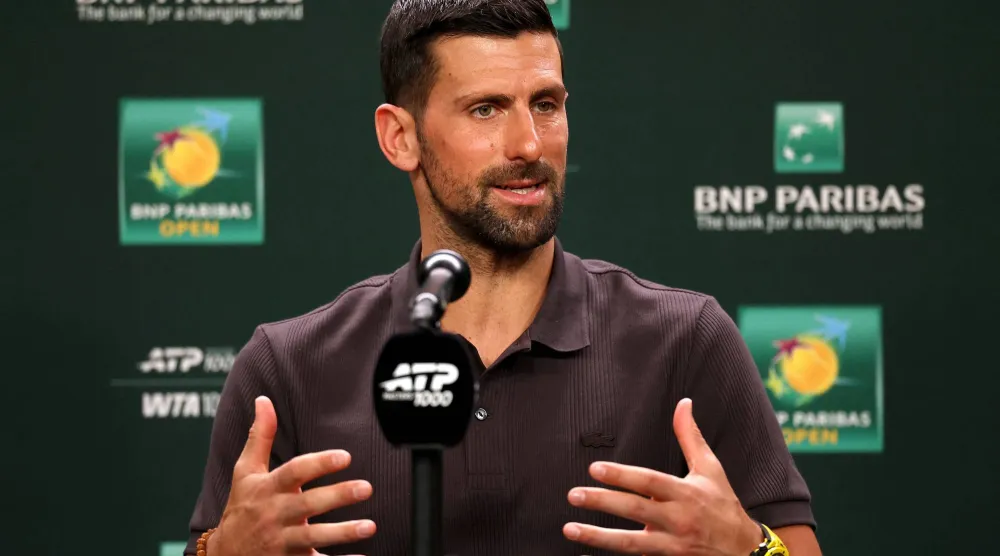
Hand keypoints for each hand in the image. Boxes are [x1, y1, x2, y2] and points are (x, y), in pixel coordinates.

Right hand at [209, 396, 375, 555]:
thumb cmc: (242, 506)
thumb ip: (259, 435)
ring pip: (314, 538)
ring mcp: (283, 541)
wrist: (226, 554)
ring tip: (370, 526)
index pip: (293, 472)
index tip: (344, 456)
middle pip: (308, 505)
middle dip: (337, 496)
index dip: (318, 464)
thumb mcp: (245, 471)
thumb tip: (263, 400)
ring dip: (343, 532)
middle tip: (366, 487)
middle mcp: (275, 514)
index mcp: (267, 489)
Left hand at [563, 398, 761, 555]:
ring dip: (598, 536)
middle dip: (602, 502)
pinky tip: (585, 553)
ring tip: (570, 528)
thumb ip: (690, 437)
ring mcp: (671, 545)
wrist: (743, 550)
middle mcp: (677, 520)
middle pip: (635, 510)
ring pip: (630, 543)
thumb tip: (683, 403)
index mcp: (685, 493)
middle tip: (574, 495)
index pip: (649, 482)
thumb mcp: (710, 468)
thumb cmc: (722, 504)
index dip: (622, 476)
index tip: (594, 468)